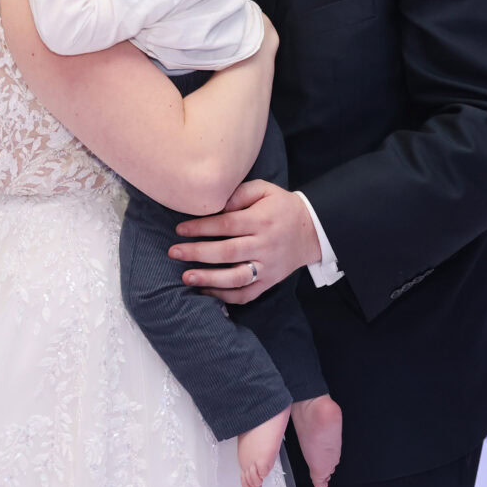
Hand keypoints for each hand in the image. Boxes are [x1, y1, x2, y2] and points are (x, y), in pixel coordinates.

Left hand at [168, 180, 322, 304]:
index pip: (227, 225)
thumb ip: (239, 194)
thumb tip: (215, 205)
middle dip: (197, 253)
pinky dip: (225, 296)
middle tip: (174, 252)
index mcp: (261, 221)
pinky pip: (246, 294)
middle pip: (227, 252)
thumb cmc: (281, 207)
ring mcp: (268, 267)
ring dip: (209, 279)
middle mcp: (265, 245)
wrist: (312, 230)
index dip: (201, 227)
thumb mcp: (264, 190)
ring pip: (236, 277)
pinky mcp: (269, 282)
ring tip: (186, 277)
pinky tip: (205, 291)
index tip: (180, 229)